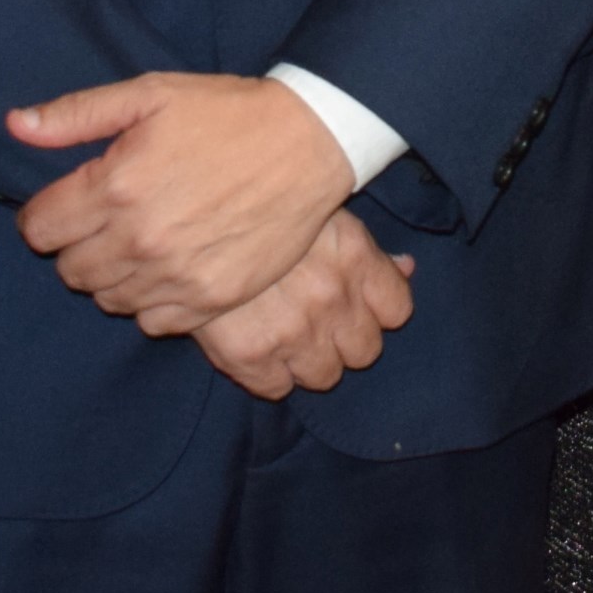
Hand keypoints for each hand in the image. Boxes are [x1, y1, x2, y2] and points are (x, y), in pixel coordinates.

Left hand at [9, 73, 355, 333]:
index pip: (38, 229)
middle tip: (105, 222)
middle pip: (69, 270)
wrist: (310, 142)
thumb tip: (16, 126)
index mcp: (116, 185)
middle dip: (76, 245)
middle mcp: (140, 238)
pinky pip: (152, 321)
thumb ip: (76, 114)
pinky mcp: (212, 299)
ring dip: (112, 275)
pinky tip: (167, 268)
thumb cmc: (228, 113)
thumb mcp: (150, 94)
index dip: (43, 216)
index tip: (64, 206)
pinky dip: (150, 300)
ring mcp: (177, 275)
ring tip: (138, 244)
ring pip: (107, 299)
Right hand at [186, 212, 416, 397]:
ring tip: (287, 333)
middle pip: (366, 350)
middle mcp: (331, 298)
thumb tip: (407, 268)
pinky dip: (270, 374)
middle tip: (318, 319)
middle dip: (345, 337)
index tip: (358, 302)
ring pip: (326, 375)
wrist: (186, 211)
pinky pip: (278, 388)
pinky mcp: (249, 356)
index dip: (378, 309)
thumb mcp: (322, 210)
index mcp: (354, 256)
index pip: (398, 310)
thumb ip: (366, 248)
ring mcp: (292, 331)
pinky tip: (258, 344)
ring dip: (310, 360)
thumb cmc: (259, 204)